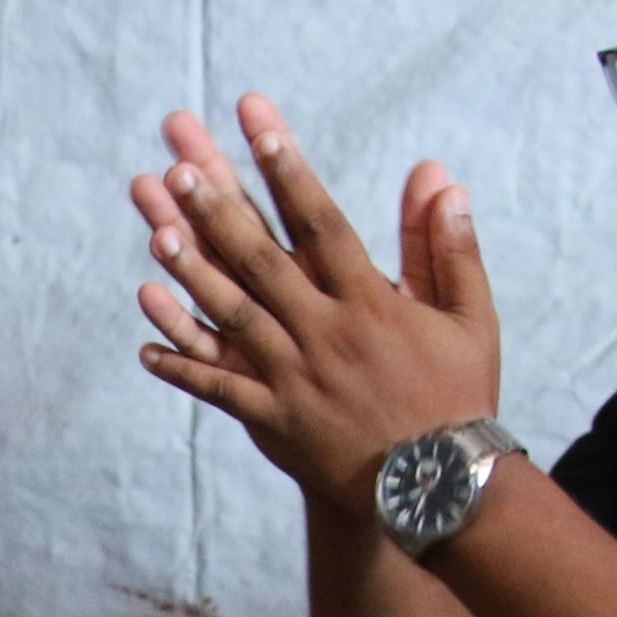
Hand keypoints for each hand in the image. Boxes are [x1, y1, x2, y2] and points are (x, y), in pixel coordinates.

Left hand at [127, 98, 502, 510]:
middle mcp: (325, 334)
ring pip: (234, 317)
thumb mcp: (471, 318)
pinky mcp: (275, 421)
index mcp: (370, 303)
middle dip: (220, 211)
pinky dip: (183, 367)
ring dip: (192, 276)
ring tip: (156, 234)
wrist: (445, 490)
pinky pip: (220, 390)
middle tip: (180, 166)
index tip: (258, 125)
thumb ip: (448, 247)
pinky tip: (145, 345)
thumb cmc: (461, 396)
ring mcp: (295, 379)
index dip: (287, 170)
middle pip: (263, 261)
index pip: (321, 222)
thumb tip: (439, 177)